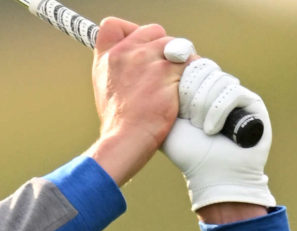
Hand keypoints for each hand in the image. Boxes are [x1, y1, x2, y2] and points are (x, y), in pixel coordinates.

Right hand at [87, 18, 184, 185]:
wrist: (126, 138)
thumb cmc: (119, 121)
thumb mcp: (106, 88)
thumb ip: (117, 68)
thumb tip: (135, 60)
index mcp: (107, 58)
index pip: (113, 26)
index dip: (131, 32)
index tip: (140, 46)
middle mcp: (124, 53)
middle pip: (154, 31)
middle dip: (163, 47)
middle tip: (163, 72)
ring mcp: (146, 59)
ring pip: (176, 45)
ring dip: (180, 61)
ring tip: (174, 85)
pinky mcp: (167, 69)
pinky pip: (189, 61)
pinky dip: (191, 73)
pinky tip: (183, 89)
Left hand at [162, 59, 276, 212]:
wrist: (213, 175)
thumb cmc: (188, 153)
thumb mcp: (165, 123)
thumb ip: (160, 97)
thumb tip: (156, 69)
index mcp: (198, 89)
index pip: (189, 66)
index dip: (181, 85)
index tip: (178, 111)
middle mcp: (218, 88)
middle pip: (202, 69)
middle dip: (191, 99)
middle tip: (190, 122)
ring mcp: (236, 93)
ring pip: (217, 80)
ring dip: (203, 108)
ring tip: (203, 130)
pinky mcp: (252, 102)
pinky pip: (232, 92)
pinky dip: (218, 112)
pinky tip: (213, 131)